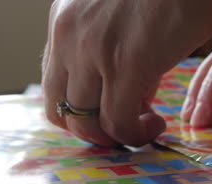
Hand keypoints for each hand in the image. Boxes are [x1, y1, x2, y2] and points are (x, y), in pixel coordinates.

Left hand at [42, 0, 211, 145]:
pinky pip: (119, 122)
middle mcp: (69, 35)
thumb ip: (121, 56)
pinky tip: (157, 123)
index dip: (81, 114)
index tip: (111, 117)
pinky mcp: (125, 63)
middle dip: (92, 133)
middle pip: (60, 112)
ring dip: (116, 137)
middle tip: (124, 131)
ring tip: (146, 126)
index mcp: (66, 21)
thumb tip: (134, 96)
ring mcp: (93, 49)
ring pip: (87, 123)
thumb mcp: (128, 18)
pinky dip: (136, 135)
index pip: (54, 87)